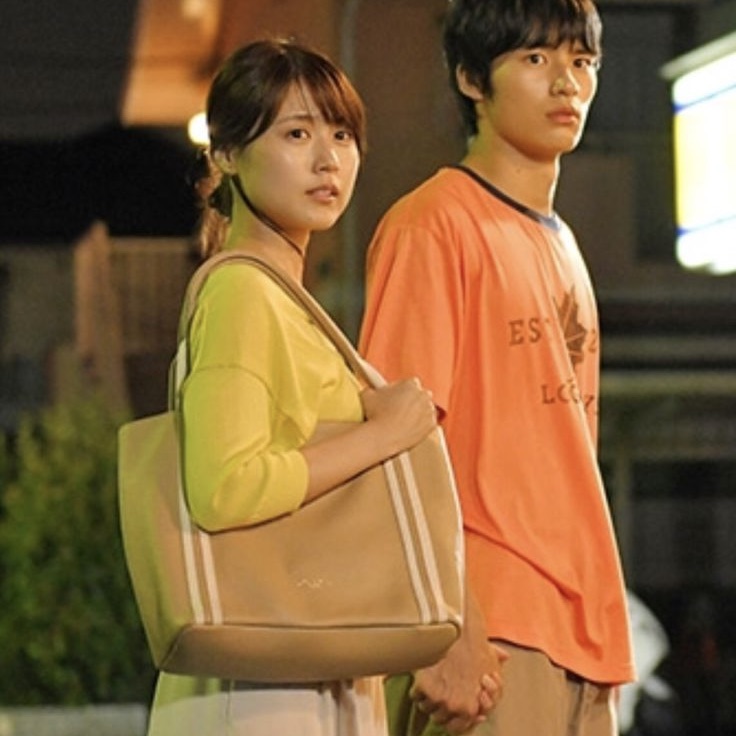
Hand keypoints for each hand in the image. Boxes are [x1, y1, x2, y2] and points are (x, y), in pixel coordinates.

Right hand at [360, 378, 436, 455]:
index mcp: (411, 383)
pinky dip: (422, 425)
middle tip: (400, 409)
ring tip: (405, 420)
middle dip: (413, 400)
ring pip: (426, 409)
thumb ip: (373, 389)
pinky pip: (429, 423)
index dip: (402, 391)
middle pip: (421, 395)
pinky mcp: (432, 425)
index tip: (396, 398)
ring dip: (419, 412)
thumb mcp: (367, 394)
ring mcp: (430, 410)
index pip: (410, 384)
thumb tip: (371, 390)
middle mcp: (424, 394)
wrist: (383, 436)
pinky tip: (411, 428)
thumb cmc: (375, 414)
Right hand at [409, 596, 507, 733]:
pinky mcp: (421, 686)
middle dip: (440, 708)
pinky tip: (422, 679)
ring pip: (426, 708)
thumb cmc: (473, 645)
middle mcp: (453, 706)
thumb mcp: (490, 657)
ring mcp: (436, 697)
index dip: (453, 719)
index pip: (457, 728)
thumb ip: (496, 667)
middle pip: (439, 718)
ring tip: (431, 686)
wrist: (453, 631)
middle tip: (440, 694)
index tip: (451, 709)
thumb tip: (505, 659)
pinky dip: (417, 689)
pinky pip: (415, 696)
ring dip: (428, 699)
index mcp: (470, 706)